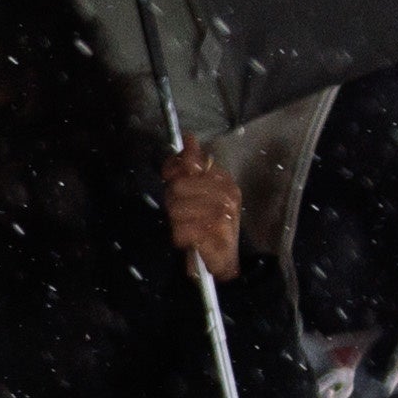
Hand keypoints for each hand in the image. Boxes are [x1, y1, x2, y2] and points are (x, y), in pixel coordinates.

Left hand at [162, 142, 243, 282]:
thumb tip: (189, 139)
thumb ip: (190, 168)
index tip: (171, 179)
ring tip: (188, 227)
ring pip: (177, 210)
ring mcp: (223, 213)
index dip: (174, 171)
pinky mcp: (216, 234)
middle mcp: (227, 193)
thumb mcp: (197, 192)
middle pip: (178, 186)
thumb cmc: (206, 223)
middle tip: (183, 213)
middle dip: (173, 202)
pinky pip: (181, 230)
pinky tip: (190, 239)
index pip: (191, 162)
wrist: (222, 259)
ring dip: (177, 222)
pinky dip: (180, 237)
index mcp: (223, 180)